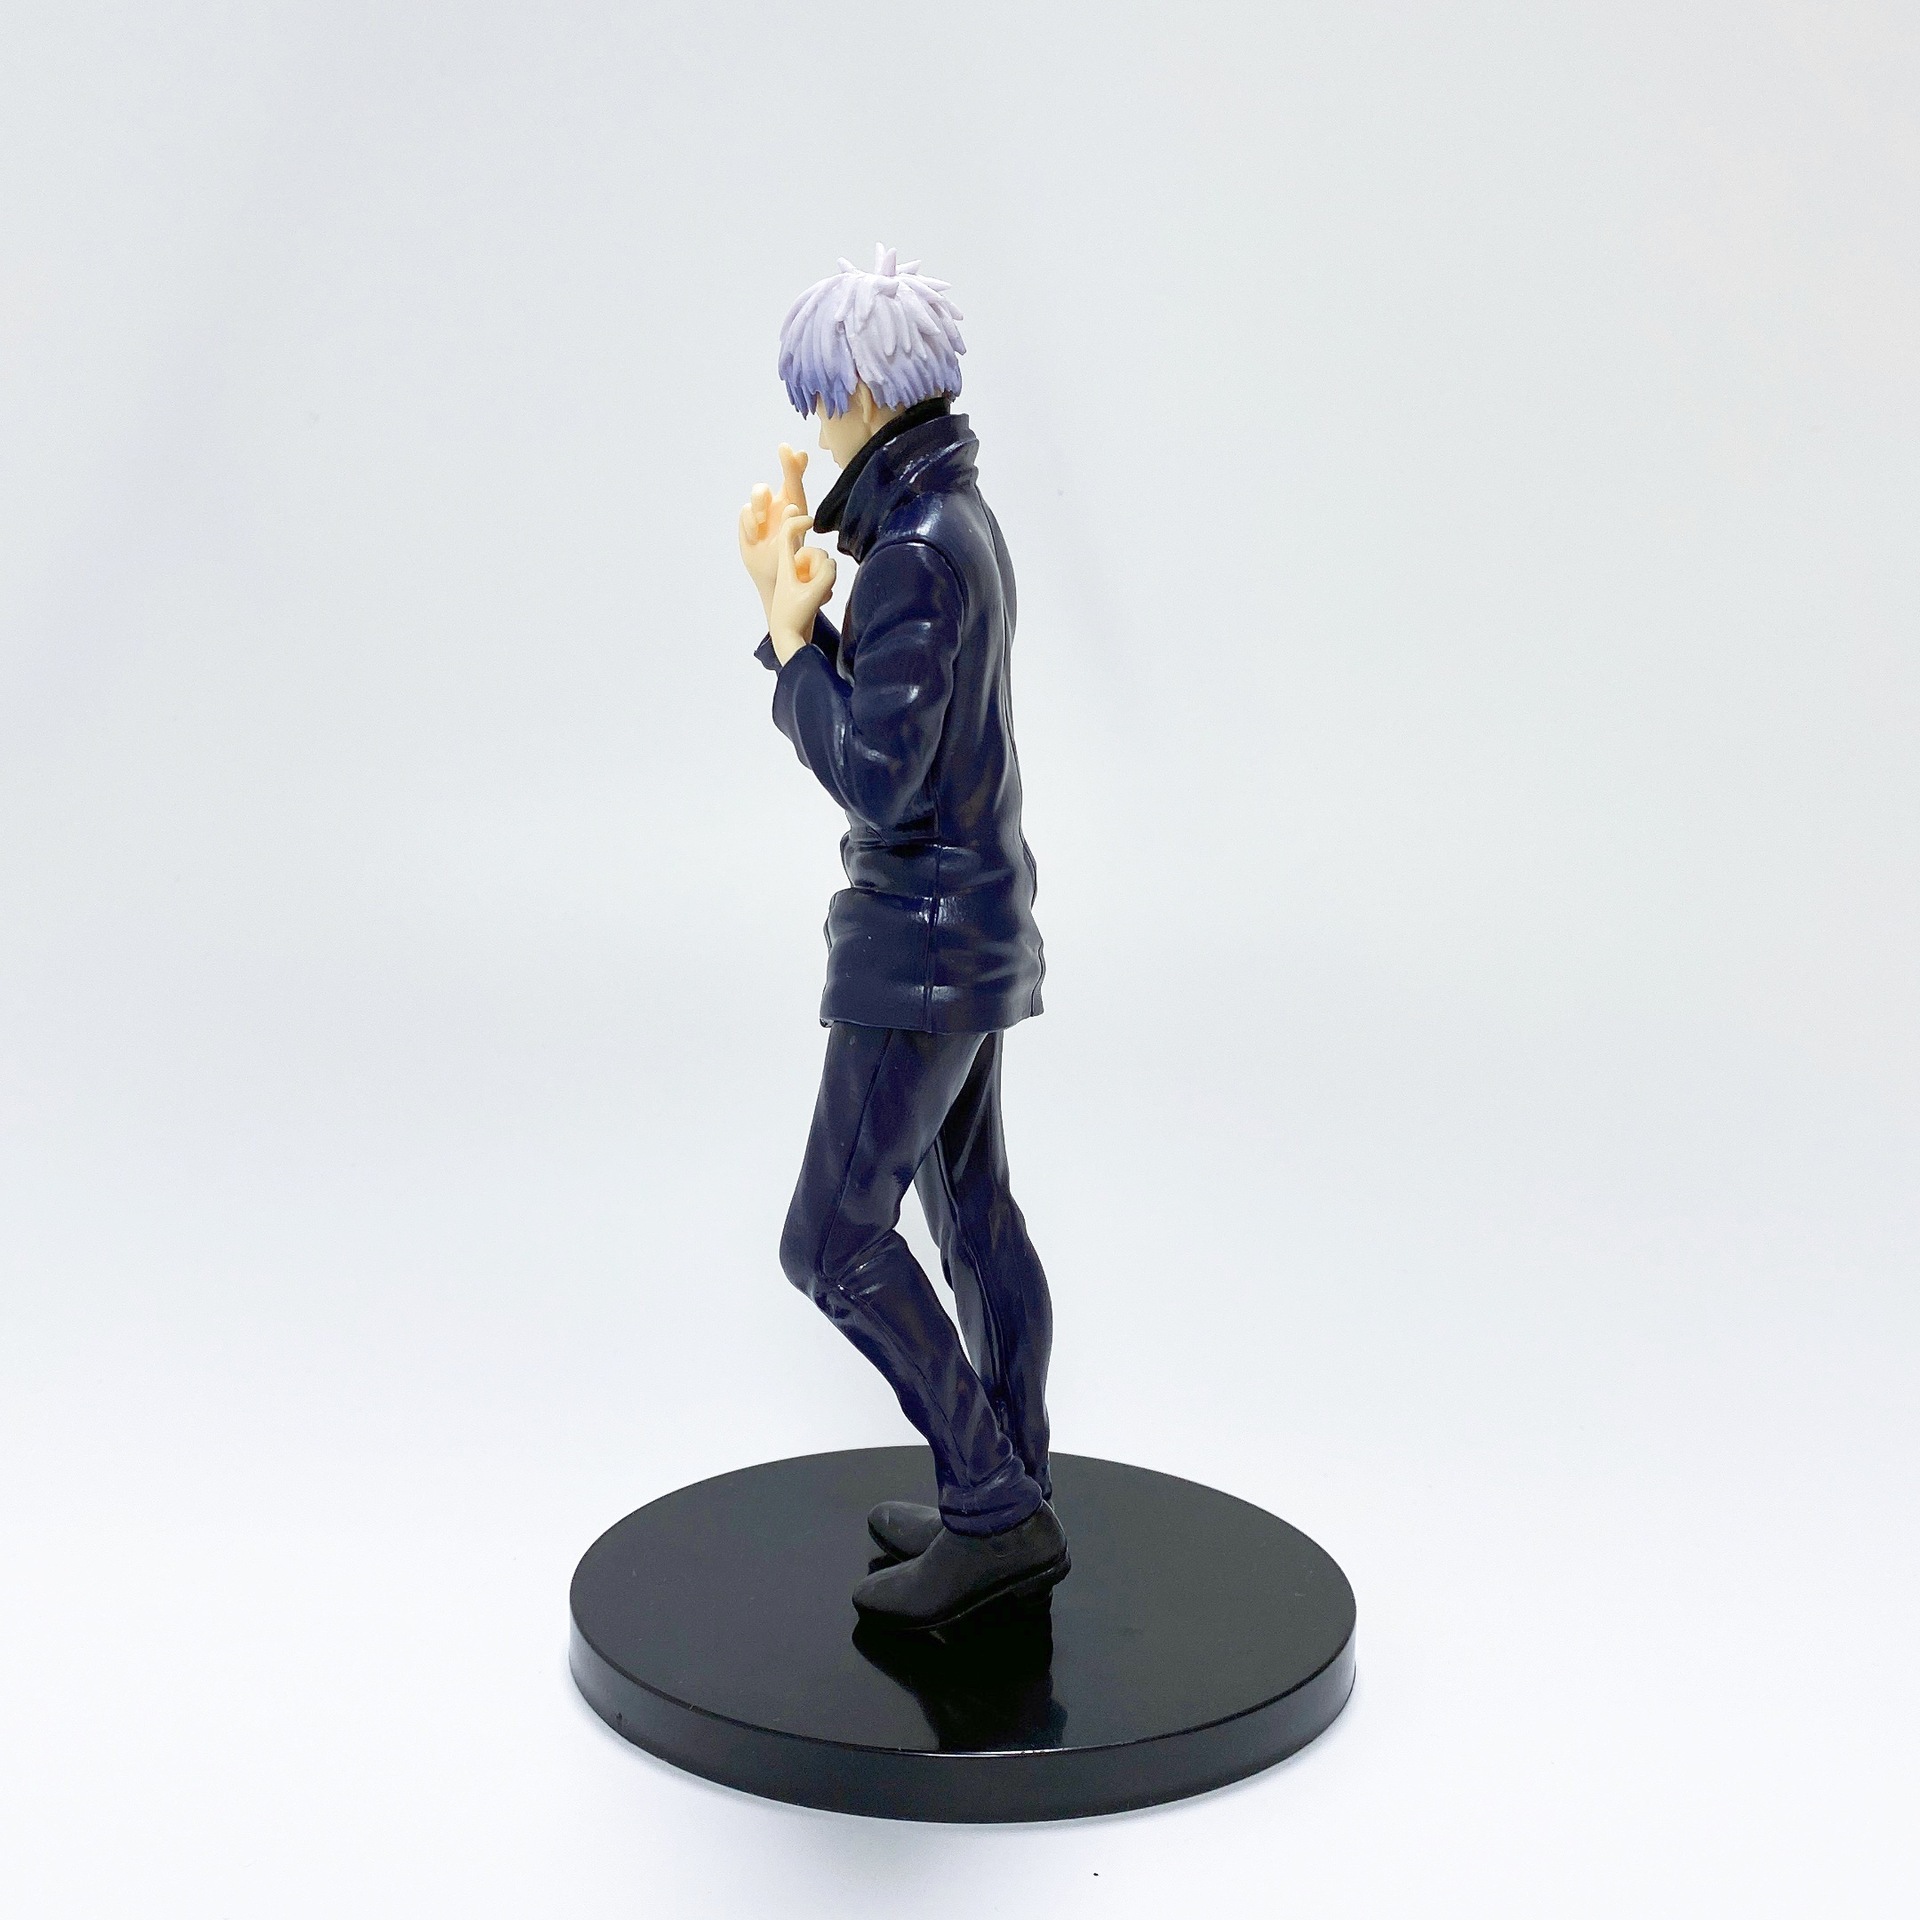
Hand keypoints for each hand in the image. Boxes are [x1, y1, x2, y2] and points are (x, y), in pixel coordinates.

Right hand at [737, 443, 809, 626]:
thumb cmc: (789, 563)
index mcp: (795, 510)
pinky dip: (750, 524)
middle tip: (786, 448)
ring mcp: (763, 511)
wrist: (773, 577)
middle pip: (781, 479)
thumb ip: (792, 525)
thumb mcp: (793, 544)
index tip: (799, 450)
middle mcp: (780, 505)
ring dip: (760, 505)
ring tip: (763, 525)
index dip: (796, 465)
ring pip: (758, 491)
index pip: (796, 483)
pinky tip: (756, 537)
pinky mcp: (749, 519)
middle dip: (785, 464)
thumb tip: (792, 506)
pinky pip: (745, 511)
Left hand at [769, 511, 835, 664]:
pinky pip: (824, 579)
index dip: (799, 521)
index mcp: (785, 565)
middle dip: (820, 565)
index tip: (812, 523)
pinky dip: (826, 589)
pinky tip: (820, 603)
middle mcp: (792, 568)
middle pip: (815, 551)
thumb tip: (831, 563)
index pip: (788, 532)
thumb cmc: (795, 618)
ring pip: (822, 566)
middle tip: (813, 586)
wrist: (788, 641)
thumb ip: (827, 573)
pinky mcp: (808, 589)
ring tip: (817, 597)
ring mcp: (801, 579)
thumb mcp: (814, 594)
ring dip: (825, 579)